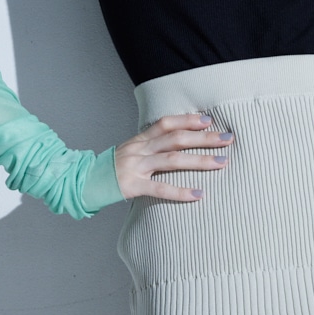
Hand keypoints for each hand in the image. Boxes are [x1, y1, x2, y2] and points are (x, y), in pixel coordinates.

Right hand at [115, 113, 232, 201]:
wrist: (85, 181)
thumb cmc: (114, 168)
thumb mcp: (132, 150)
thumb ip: (152, 145)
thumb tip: (178, 141)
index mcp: (140, 139)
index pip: (167, 123)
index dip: (188, 120)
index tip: (209, 120)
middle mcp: (140, 149)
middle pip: (176, 138)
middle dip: (204, 138)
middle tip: (228, 139)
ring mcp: (137, 166)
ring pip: (173, 160)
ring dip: (200, 160)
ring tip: (222, 162)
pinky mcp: (133, 186)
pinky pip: (160, 188)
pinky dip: (181, 192)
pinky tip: (199, 194)